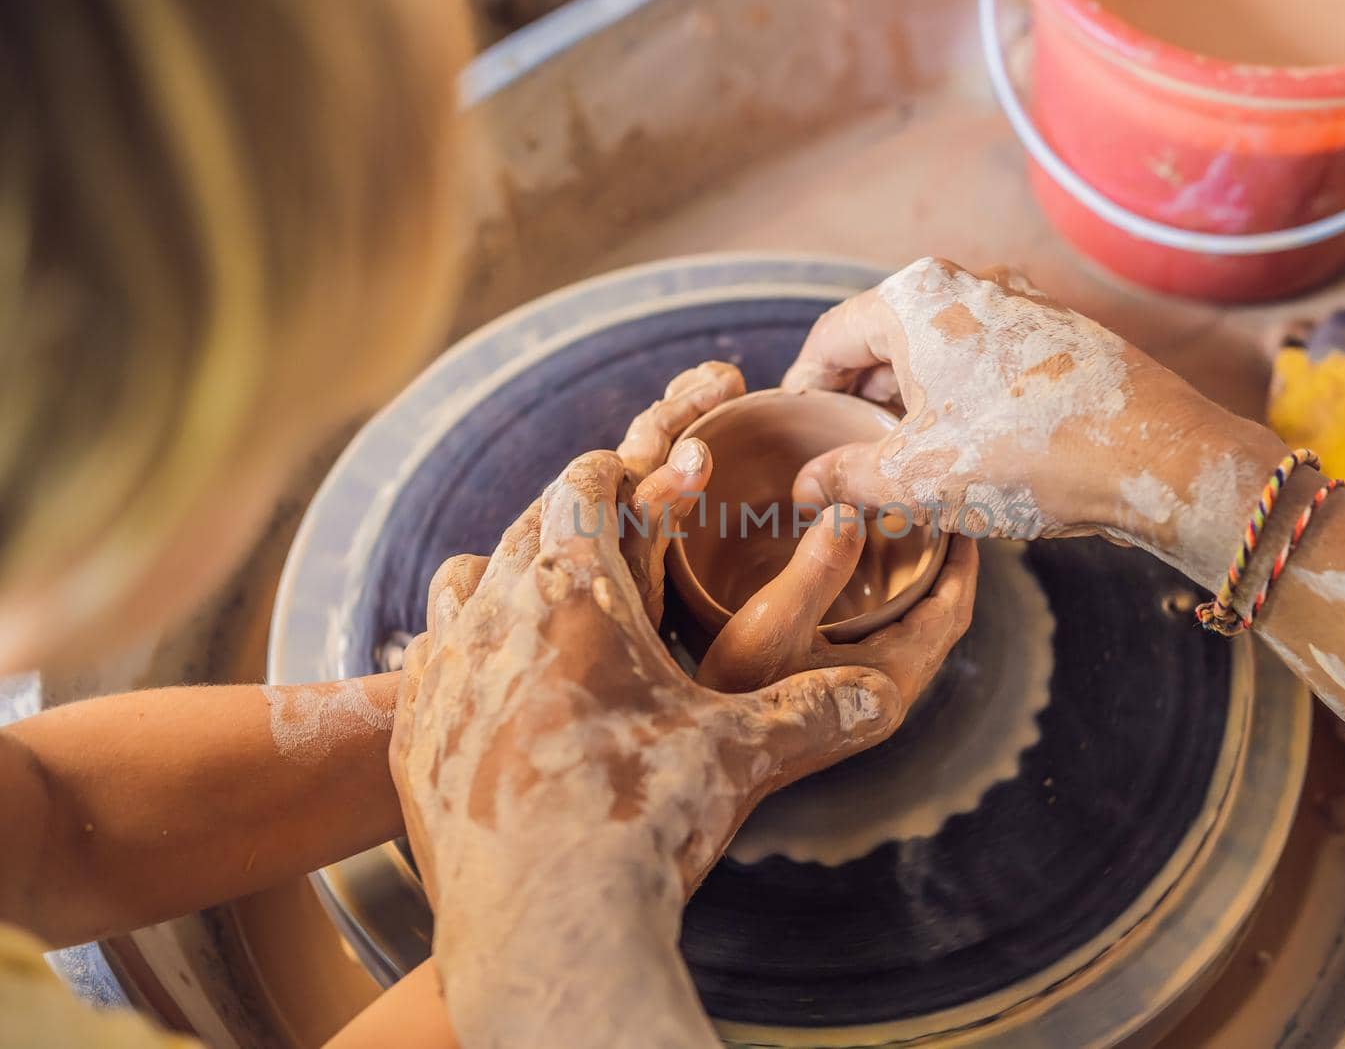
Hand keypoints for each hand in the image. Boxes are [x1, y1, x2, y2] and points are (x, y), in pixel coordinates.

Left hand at [391, 455, 953, 1045]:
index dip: (613, 472)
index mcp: (578, 589)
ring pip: (463, 581)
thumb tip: (881, 695)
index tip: (628, 470)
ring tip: (540, 598)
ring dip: (503, 576)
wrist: (543, 922)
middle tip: (599, 533)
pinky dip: (461, 648)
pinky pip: (425, 655)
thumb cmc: (646, 817)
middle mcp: (497, 611)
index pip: (584, 488)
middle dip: (566, 521)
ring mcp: (444, 671)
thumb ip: (813, 712)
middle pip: (525, 528)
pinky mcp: (414, 733)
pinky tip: (489, 681)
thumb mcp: (741, 753)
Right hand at [697, 504, 978, 696]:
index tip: (963, 512)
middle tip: (944, 515)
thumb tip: (851, 513)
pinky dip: (897, 606)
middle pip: (943, 621)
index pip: (951, 609)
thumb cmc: (737, 698)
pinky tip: (869, 584)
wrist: (710, 758)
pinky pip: (894, 643)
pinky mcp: (848, 699)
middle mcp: (893, 694)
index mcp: (892, 677)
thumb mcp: (772, 624)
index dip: (963, 561)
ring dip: (924, 588)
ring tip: (914, 539)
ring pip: (920, 634)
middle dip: (949, 569)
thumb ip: (816, 569)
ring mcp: (872, 701)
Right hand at [782, 258, 1285, 585]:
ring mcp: (1020, 303)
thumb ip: (845, 477)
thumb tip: (806, 486)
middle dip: (858, 400)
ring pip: (936, 352)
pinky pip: (984, 362)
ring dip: (909, 404)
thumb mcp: (915, 478)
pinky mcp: (1059, 334)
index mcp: (916, 297)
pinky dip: (959, 400)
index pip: (829, 339)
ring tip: (901, 462)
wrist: (1157, 461)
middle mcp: (967, 282)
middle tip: (843, 457)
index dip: (802, 392)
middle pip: (882, 340)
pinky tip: (964, 452)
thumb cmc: (1028, 459)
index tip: (794, 436)